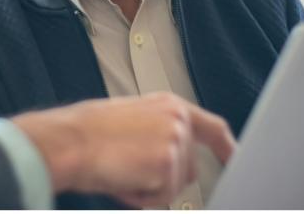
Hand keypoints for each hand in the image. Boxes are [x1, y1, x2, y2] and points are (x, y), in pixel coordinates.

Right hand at [11, 92, 234, 207]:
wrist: (68, 141)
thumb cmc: (86, 133)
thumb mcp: (130, 119)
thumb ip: (158, 132)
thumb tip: (169, 159)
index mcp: (168, 105)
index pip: (212, 128)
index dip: (227, 147)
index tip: (235, 159)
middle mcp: (177, 121)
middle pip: (188, 170)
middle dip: (162, 179)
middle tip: (128, 168)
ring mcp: (175, 142)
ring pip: (173, 187)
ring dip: (148, 188)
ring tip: (121, 169)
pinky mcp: (168, 166)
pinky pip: (161, 199)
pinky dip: (140, 197)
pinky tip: (122, 178)